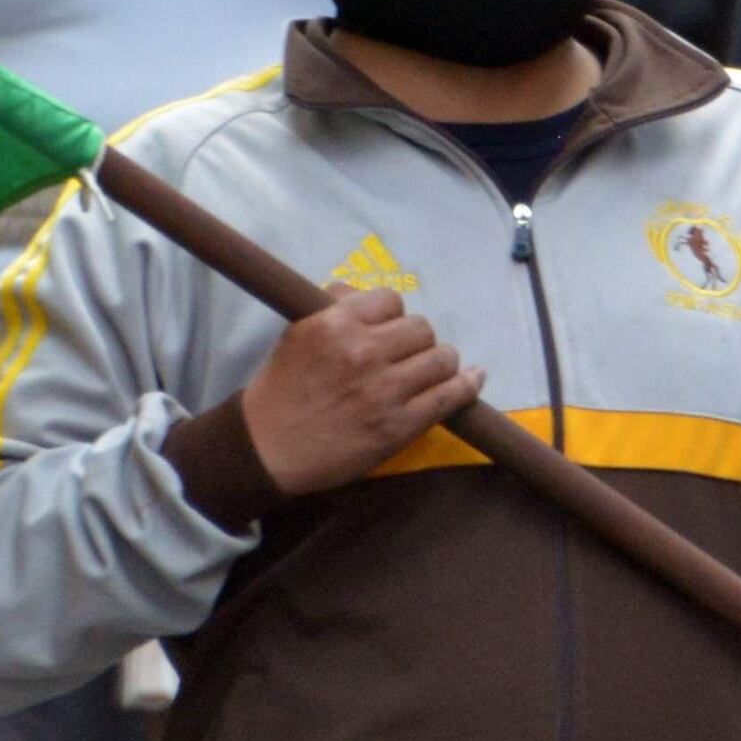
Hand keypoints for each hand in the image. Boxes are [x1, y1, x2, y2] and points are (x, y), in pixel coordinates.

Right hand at [235, 288, 481, 496]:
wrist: (267, 449)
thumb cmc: (280, 390)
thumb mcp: (297, 334)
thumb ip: (331, 307)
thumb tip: (359, 292)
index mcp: (336, 324)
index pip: (390, 300)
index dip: (391, 315)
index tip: (386, 329)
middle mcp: (364, 352)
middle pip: (420, 328)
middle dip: (416, 339)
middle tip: (405, 355)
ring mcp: (385, 390)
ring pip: (441, 357)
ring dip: (440, 361)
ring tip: (432, 368)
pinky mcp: (399, 425)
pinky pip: (449, 397)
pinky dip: (466, 385)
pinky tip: (474, 378)